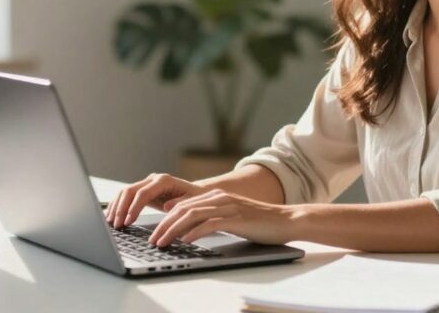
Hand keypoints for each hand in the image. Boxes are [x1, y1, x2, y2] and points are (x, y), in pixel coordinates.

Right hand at [105, 173, 207, 228]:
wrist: (197, 193)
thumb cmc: (195, 199)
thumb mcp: (192, 203)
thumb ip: (180, 203)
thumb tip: (166, 206)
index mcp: (164, 181)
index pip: (143, 192)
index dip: (134, 207)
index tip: (128, 221)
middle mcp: (153, 179)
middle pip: (130, 190)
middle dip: (121, 208)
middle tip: (117, 225)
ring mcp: (147, 183)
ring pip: (125, 192)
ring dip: (116, 207)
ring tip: (111, 223)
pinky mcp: (143, 190)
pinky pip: (126, 196)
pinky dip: (117, 205)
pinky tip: (111, 215)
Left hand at [147, 188, 298, 246]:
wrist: (286, 220)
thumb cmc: (259, 222)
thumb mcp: (231, 216)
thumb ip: (212, 217)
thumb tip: (189, 229)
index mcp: (217, 195)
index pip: (183, 204)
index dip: (165, 218)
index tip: (155, 231)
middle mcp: (220, 197)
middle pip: (183, 208)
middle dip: (164, 225)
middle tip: (152, 239)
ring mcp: (228, 207)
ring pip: (192, 215)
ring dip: (173, 230)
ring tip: (163, 242)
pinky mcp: (236, 218)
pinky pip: (210, 224)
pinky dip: (194, 232)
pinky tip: (185, 241)